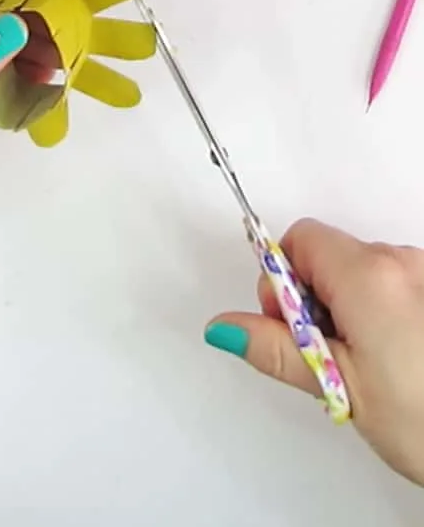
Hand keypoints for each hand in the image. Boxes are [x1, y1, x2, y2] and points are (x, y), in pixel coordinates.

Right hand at [205, 219, 423, 484]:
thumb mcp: (340, 387)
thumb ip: (276, 349)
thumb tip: (225, 327)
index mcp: (368, 275)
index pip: (298, 239)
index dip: (280, 279)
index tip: (286, 323)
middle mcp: (401, 261)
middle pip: (328, 256)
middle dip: (312, 299)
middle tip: (324, 356)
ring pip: (361, 274)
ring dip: (348, 309)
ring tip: (365, 368)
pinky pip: (394, 285)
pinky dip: (381, 313)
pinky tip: (394, 360)